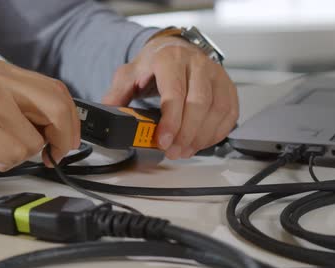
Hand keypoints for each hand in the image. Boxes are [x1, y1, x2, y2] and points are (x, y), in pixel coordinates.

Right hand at [0, 59, 79, 173]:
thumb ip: (20, 110)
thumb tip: (57, 132)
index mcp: (2, 72)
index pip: (56, 90)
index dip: (71, 120)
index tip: (69, 141)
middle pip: (56, 108)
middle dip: (61, 140)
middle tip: (52, 156)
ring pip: (33, 140)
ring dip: (16, 156)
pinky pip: (13, 154)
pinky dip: (0, 163)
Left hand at [103, 35, 237, 158]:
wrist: (174, 50)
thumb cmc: (154, 65)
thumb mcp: (129, 75)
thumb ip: (117, 95)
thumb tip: (106, 114)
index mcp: (170, 59)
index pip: (175, 92)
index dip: (171, 120)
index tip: (163, 141)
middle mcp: (197, 64)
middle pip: (199, 103)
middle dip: (186, 134)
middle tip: (172, 152)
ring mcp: (216, 75)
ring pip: (217, 110)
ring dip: (201, 137)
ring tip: (183, 151)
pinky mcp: (227, 87)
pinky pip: (229, 114)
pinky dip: (216, 133)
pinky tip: (199, 142)